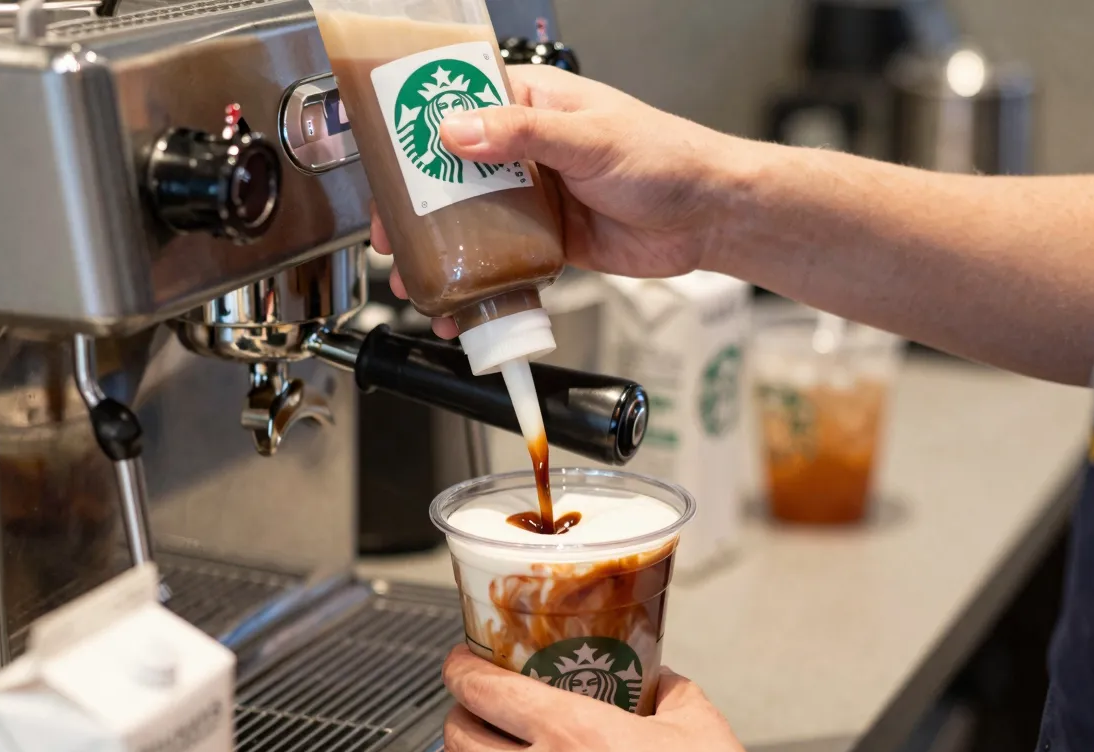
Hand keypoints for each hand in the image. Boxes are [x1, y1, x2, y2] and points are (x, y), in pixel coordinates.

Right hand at [371, 66, 737, 337]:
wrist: (708, 217)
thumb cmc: (665, 159)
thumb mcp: (589, 138)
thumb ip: (522, 133)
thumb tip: (456, 131)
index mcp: (533, 105)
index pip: (458, 105)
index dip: (416, 130)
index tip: (385, 156)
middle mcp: (527, 150)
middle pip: (452, 175)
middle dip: (415, 208)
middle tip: (390, 236)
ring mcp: (536, 199)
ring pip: (473, 224)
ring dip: (442, 253)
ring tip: (415, 280)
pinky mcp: (550, 242)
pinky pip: (504, 262)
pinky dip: (482, 284)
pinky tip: (464, 304)